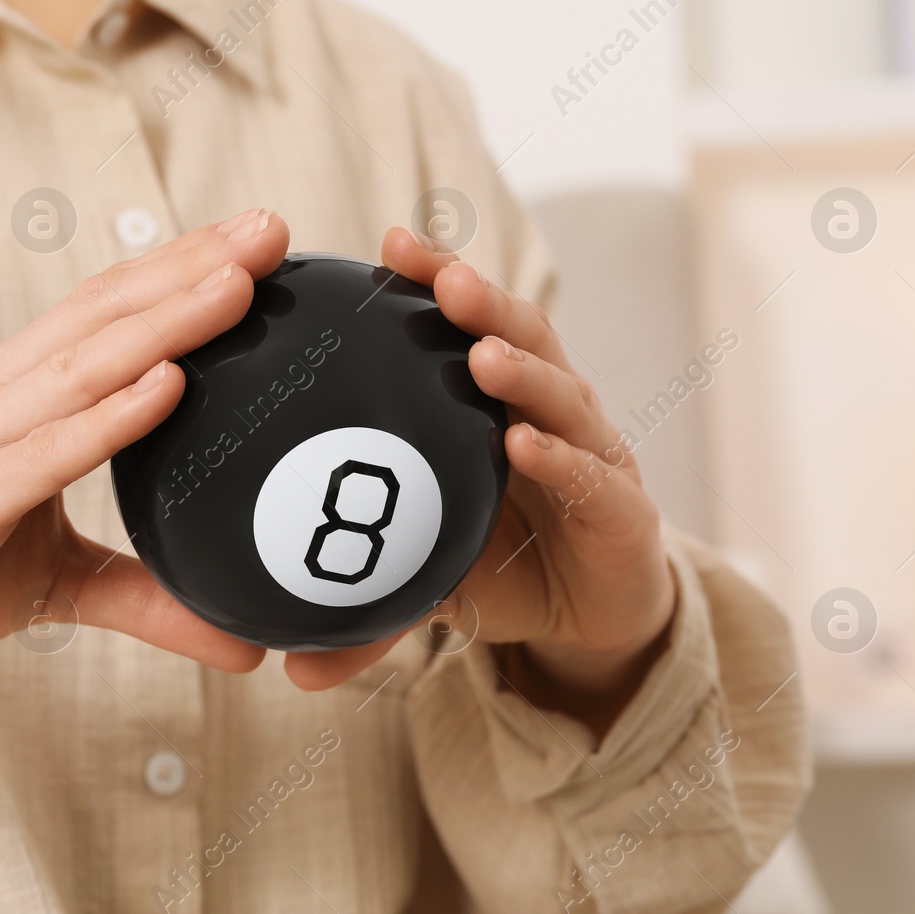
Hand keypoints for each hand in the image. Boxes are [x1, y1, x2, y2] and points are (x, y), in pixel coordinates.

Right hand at [0, 210, 288, 734]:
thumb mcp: (55, 581)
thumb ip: (144, 596)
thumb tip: (242, 644)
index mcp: (15, 391)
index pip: (108, 313)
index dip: (180, 270)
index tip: (257, 240)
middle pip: (107, 311)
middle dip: (193, 264)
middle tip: (273, 225)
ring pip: (87, 362)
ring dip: (168, 317)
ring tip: (240, 278)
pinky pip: (48, 446)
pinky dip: (111, 413)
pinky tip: (168, 381)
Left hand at [286, 229, 674, 736]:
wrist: (593, 619)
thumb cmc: (506, 567)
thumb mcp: (427, 580)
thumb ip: (366, 611)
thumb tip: (289, 668)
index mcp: (495, 405)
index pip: (465, 328)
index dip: (434, 283)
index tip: (388, 245)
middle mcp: (548, 413)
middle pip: (518, 337)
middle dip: (481, 300)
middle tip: (439, 275)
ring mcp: (592, 456)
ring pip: (561, 393)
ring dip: (520, 369)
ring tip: (478, 352)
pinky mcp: (626, 511)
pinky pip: (591, 476)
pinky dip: (560, 457)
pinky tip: (524, 442)